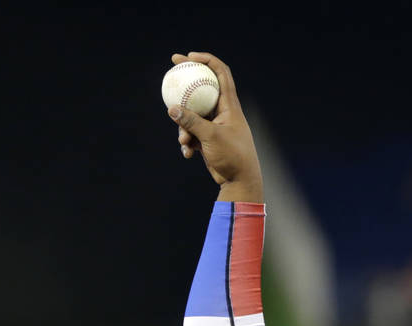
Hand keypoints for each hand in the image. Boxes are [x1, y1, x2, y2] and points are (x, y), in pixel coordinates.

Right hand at [167, 51, 262, 200]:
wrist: (239, 182)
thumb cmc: (232, 157)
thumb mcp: (210, 137)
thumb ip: (191, 122)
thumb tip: (172, 109)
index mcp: (230, 105)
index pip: (221, 74)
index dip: (207, 61)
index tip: (190, 57)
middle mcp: (223, 112)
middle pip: (203, 89)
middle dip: (187, 81)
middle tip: (172, 68)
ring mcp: (215, 125)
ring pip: (192, 114)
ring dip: (184, 127)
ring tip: (185, 141)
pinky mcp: (208, 138)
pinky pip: (192, 132)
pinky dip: (188, 142)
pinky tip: (188, 153)